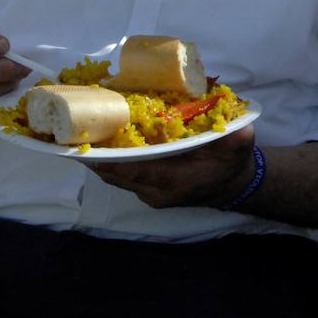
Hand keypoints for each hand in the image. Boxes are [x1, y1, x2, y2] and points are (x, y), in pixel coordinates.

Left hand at [88, 125, 256, 208]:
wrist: (231, 186)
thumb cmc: (232, 163)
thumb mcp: (239, 144)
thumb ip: (236, 136)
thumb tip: (231, 123)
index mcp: (176, 181)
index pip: (135, 171)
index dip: (110, 159)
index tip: (89, 145)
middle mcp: (157, 192)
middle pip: (116, 175)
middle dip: (96, 156)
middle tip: (77, 131)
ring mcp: (150, 194)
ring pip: (116, 177)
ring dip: (100, 158)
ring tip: (83, 133)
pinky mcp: (146, 190)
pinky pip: (122, 176)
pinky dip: (111, 161)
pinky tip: (102, 141)